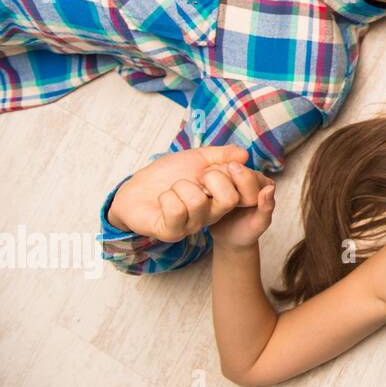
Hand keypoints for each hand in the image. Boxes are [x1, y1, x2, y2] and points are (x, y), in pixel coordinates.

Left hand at [107, 146, 271, 241]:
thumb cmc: (169, 173)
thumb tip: (244, 154)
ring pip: (197, 202)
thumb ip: (222, 154)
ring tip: (174, 188)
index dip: (237, 175)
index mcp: (222, 198)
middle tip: (197, 177)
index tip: (221, 166)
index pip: (248, 195)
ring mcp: (192, 225)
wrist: (136, 187)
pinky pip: (176, 211)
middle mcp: (212, 214)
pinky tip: (163, 199)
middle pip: (229, 199)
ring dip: (181, 186)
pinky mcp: (172, 232)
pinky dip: (166, 197)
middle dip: (211, 177)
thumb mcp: (199, 157)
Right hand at [207, 164, 276, 250]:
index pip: (250, 175)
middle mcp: (251, 176)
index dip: (240, 188)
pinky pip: (210, 174)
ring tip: (210, 197)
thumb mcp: (259, 223)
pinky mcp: (220, 179)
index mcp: (265, 184)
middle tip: (219, 199)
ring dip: (213, 181)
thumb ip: (266, 207)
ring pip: (220, 168)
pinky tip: (203, 193)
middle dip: (225, 183)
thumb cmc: (248, 232)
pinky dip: (205, 182)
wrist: (230, 238)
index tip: (235, 203)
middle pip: (234, 168)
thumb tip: (269, 188)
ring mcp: (234, 176)